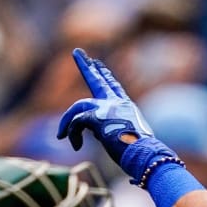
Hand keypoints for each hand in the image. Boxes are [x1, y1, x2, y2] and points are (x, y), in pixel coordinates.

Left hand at [57, 48, 176, 177]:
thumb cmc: (141, 154)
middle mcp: (117, 103)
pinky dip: (73, 134)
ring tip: (60, 135)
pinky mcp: (97, 117)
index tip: (98, 64)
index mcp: (127, 107)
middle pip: (97, 81)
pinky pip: (76, 122)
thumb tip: (97, 134)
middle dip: (86, 66)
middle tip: (77, 52)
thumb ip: (113, 130)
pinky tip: (76, 145)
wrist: (146, 154)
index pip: (114, 88)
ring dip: (67, 121)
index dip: (105, 76)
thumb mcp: (128, 138)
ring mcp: (107, 108)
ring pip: (79, 105)